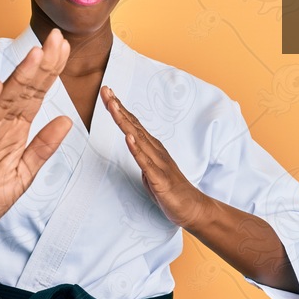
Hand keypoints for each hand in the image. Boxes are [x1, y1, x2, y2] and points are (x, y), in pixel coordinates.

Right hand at [0, 29, 72, 233]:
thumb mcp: (21, 176)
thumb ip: (41, 149)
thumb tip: (66, 121)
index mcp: (15, 132)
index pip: (36, 96)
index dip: (51, 73)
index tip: (65, 48)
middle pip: (23, 91)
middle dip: (41, 65)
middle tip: (57, 38)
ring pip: (2, 100)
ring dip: (19, 78)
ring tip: (36, 55)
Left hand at [101, 86, 209, 228]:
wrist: (193, 208)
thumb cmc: (171, 190)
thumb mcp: (151, 170)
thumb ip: (142, 156)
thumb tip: (132, 145)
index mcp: (152, 148)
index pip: (132, 124)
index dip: (119, 108)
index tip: (107, 92)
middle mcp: (155, 150)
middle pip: (133, 125)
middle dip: (118, 107)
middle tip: (105, 90)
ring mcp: (158, 163)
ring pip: (137, 139)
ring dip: (124, 122)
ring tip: (112, 106)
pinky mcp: (160, 179)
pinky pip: (146, 163)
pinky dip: (136, 149)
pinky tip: (128, 138)